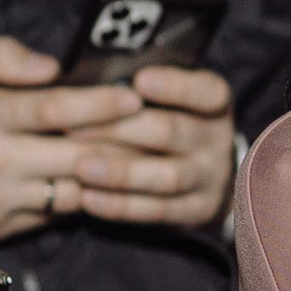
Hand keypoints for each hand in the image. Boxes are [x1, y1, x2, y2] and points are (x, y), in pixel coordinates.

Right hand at [0, 38, 143, 244]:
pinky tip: (109, 187)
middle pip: (78, 155)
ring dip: (113, 179)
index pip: (56, 109)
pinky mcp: (0, 227)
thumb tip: (52, 66)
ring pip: (74, 191)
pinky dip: (82, 200)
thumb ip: (1, 56)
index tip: (135, 95)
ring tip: (149, 161)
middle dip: (126, 144)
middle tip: (163, 131)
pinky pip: (53, 215)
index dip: (100, 103)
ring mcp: (1, 199)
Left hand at [66, 66, 238, 227]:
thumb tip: (90, 81)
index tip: (140, 80)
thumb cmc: (170, 123)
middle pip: (172, 132)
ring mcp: (211, 178)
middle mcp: (217, 140)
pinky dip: (120, 205)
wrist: (205, 176)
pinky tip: (88, 198)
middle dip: (121, 129)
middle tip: (73, 126)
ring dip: (121, 173)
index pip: (207, 92)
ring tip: (81, 167)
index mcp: (214, 105)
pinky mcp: (197, 210)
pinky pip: (157, 210)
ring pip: (167, 176)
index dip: (176, 86)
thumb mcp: (171, 101)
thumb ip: (137, 93)